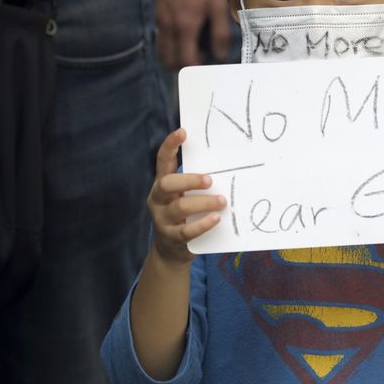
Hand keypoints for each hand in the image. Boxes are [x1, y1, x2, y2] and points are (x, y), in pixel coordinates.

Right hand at [147, 128, 225, 264]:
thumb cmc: (184, 216)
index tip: (182, 132)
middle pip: (167, 184)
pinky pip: (187, 231)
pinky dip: (203, 224)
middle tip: (210, 179)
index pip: (162, 161)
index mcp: (162, 185)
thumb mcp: (185, 197)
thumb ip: (196, 184)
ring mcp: (162, 219)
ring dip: (203, 202)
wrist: (170, 252)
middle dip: (189, 179)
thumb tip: (226, 167)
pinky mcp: (171, 238)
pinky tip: (216, 219)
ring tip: (222, 201)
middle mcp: (158, 199)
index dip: (170, 145)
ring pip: (180, 207)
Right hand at [155, 0, 229, 67]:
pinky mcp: (157, 12)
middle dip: (182, 66)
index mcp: (185, 26)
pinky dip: (170, 43)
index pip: (184, 60)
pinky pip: (160, 36)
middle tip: (197, 59)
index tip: (206, 62)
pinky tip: (185, 32)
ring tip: (191, 48)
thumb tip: (221, 55)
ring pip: (161, 50)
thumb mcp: (218, 4)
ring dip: (174, 56)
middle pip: (168, 60)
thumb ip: (220, 33)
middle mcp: (168, 26)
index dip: (196, 67)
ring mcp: (160, 19)